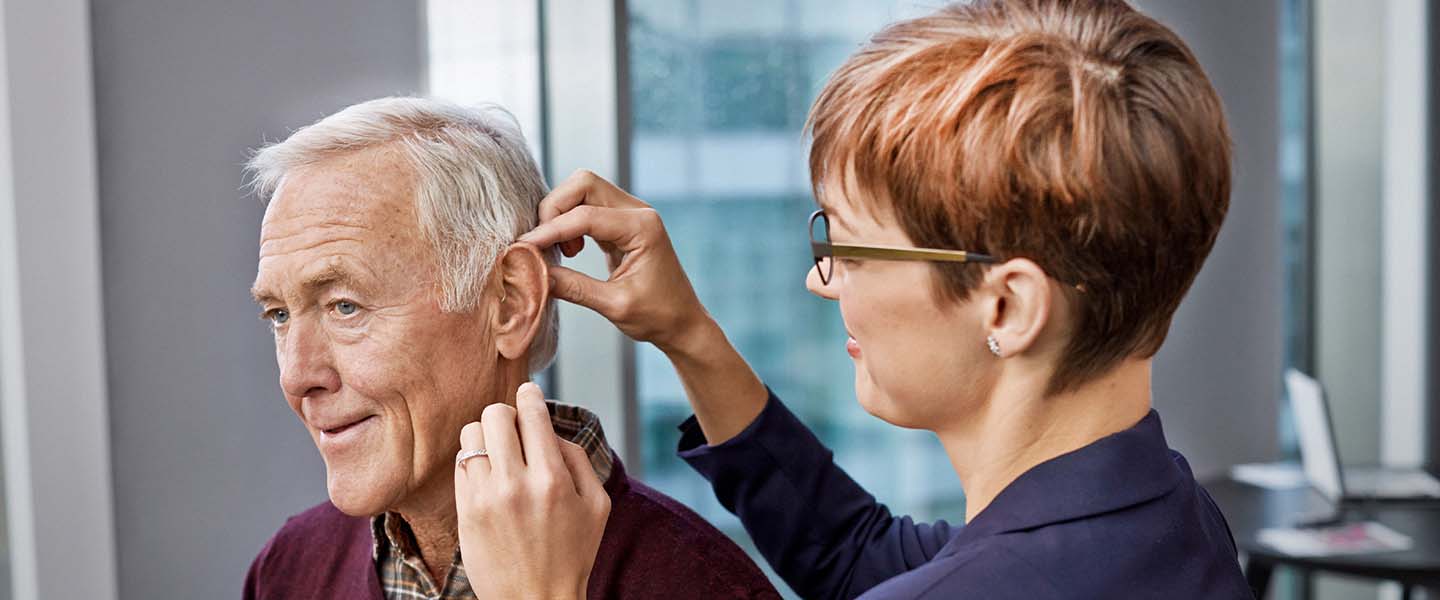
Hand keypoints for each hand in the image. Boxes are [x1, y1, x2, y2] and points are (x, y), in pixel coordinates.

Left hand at [454, 382, 609, 599]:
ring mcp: (485, 498)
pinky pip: (461, 464)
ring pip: (471, 435)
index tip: (529, 392)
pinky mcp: (465, 512)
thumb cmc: (572, 554)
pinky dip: (474, 461)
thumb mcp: (597, 505)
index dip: (530, 395)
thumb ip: (578, 459)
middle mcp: (516, 485)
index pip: (532, 414)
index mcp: (553, 480)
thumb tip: (551, 429)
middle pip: (495, 414)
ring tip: (499, 453)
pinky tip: (488, 476)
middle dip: (506, 414)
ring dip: (486, 437)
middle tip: (514, 430)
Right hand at [519, 170, 768, 444]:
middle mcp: (638, 212)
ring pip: (583, 190)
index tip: (524, 249)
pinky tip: (570, 251)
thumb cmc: (657, 317)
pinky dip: (570, 222)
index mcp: (642, 228)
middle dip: (554, 209)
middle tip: (546, 246)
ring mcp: (631, 214)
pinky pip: (588, 207)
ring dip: (561, 214)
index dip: (550, 231)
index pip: (584, 216)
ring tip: (563, 252)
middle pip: (583, 183)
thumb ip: (573, 287)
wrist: (683, 323)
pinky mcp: (623, 223)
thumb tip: (533, 273)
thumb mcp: (613, 306)